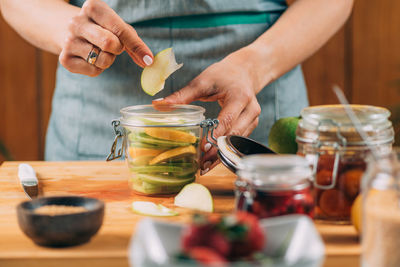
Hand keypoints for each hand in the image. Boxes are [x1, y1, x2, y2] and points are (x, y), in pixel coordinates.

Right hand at [59, 0, 152, 75]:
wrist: (66, 30)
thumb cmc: (101, 27)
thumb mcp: (118, 27)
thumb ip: (134, 42)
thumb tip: (148, 61)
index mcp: (93, 7)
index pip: (120, 29)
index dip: (136, 46)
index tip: (148, 59)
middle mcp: (76, 22)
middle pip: (109, 43)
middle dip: (118, 49)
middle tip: (115, 46)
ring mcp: (68, 41)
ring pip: (103, 60)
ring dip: (108, 59)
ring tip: (100, 49)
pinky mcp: (65, 59)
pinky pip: (94, 71)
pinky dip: (98, 68)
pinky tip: (90, 57)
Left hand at [153, 48, 261, 172]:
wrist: (244, 71)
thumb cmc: (222, 75)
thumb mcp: (202, 81)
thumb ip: (182, 95)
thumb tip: (158, 104)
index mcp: (239, 96)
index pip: (226, 120)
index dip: (214, 136)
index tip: (202, 148)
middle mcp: (250, 109)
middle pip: (233, 135)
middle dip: (217, 151)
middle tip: (201, 164)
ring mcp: (253, 118)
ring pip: (237, 141)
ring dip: (221, 155)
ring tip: (205, 166)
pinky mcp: (251, 125)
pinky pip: (238, 140)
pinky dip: (225, 150)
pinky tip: (213, 159)